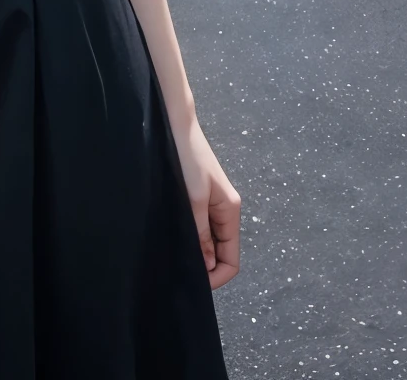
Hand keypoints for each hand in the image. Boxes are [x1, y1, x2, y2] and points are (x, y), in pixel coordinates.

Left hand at [174, 117, 242, 289]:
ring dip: (196, 251)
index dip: (217, 276)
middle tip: (179, 270)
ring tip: (174, 254)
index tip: (194, 282)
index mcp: (230, 211)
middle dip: (205, 266)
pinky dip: (191, 235)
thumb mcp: (193, 199)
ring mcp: (211, 203)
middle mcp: (224, 210)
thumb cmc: (186, 158)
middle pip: (221, 252)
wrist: (175, 124)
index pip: (232, 259)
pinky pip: (199, 226)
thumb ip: (200, 233)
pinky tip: (174, 236)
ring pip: (208, 240)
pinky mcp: (197, 196)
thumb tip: (208, 266)